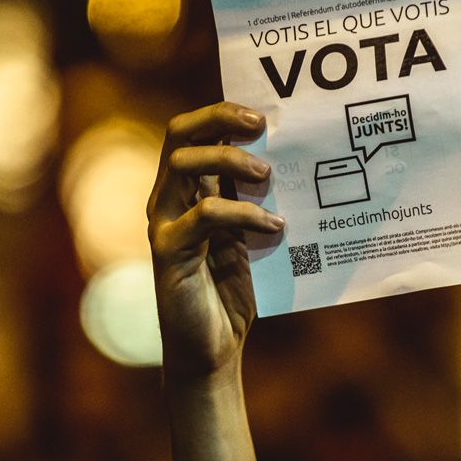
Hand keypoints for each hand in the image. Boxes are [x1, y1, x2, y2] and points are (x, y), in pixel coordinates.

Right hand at [147, 101, 283, 381]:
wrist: (212, 346)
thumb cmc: (233, 287)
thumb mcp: (249, 233)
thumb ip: (256, 199)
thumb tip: (296, 161)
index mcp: (186, 189)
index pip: (192, 132)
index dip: (221, 113)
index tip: (262, 115)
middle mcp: (168, 199)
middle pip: (178, 135)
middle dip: (218, 120)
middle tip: (260, 126)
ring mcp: (164, 224)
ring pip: (181, 165)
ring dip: (228, 161)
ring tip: (267, 175)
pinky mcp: (169, 253)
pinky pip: (203, 216)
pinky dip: (243, 213)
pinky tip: (274, 225)